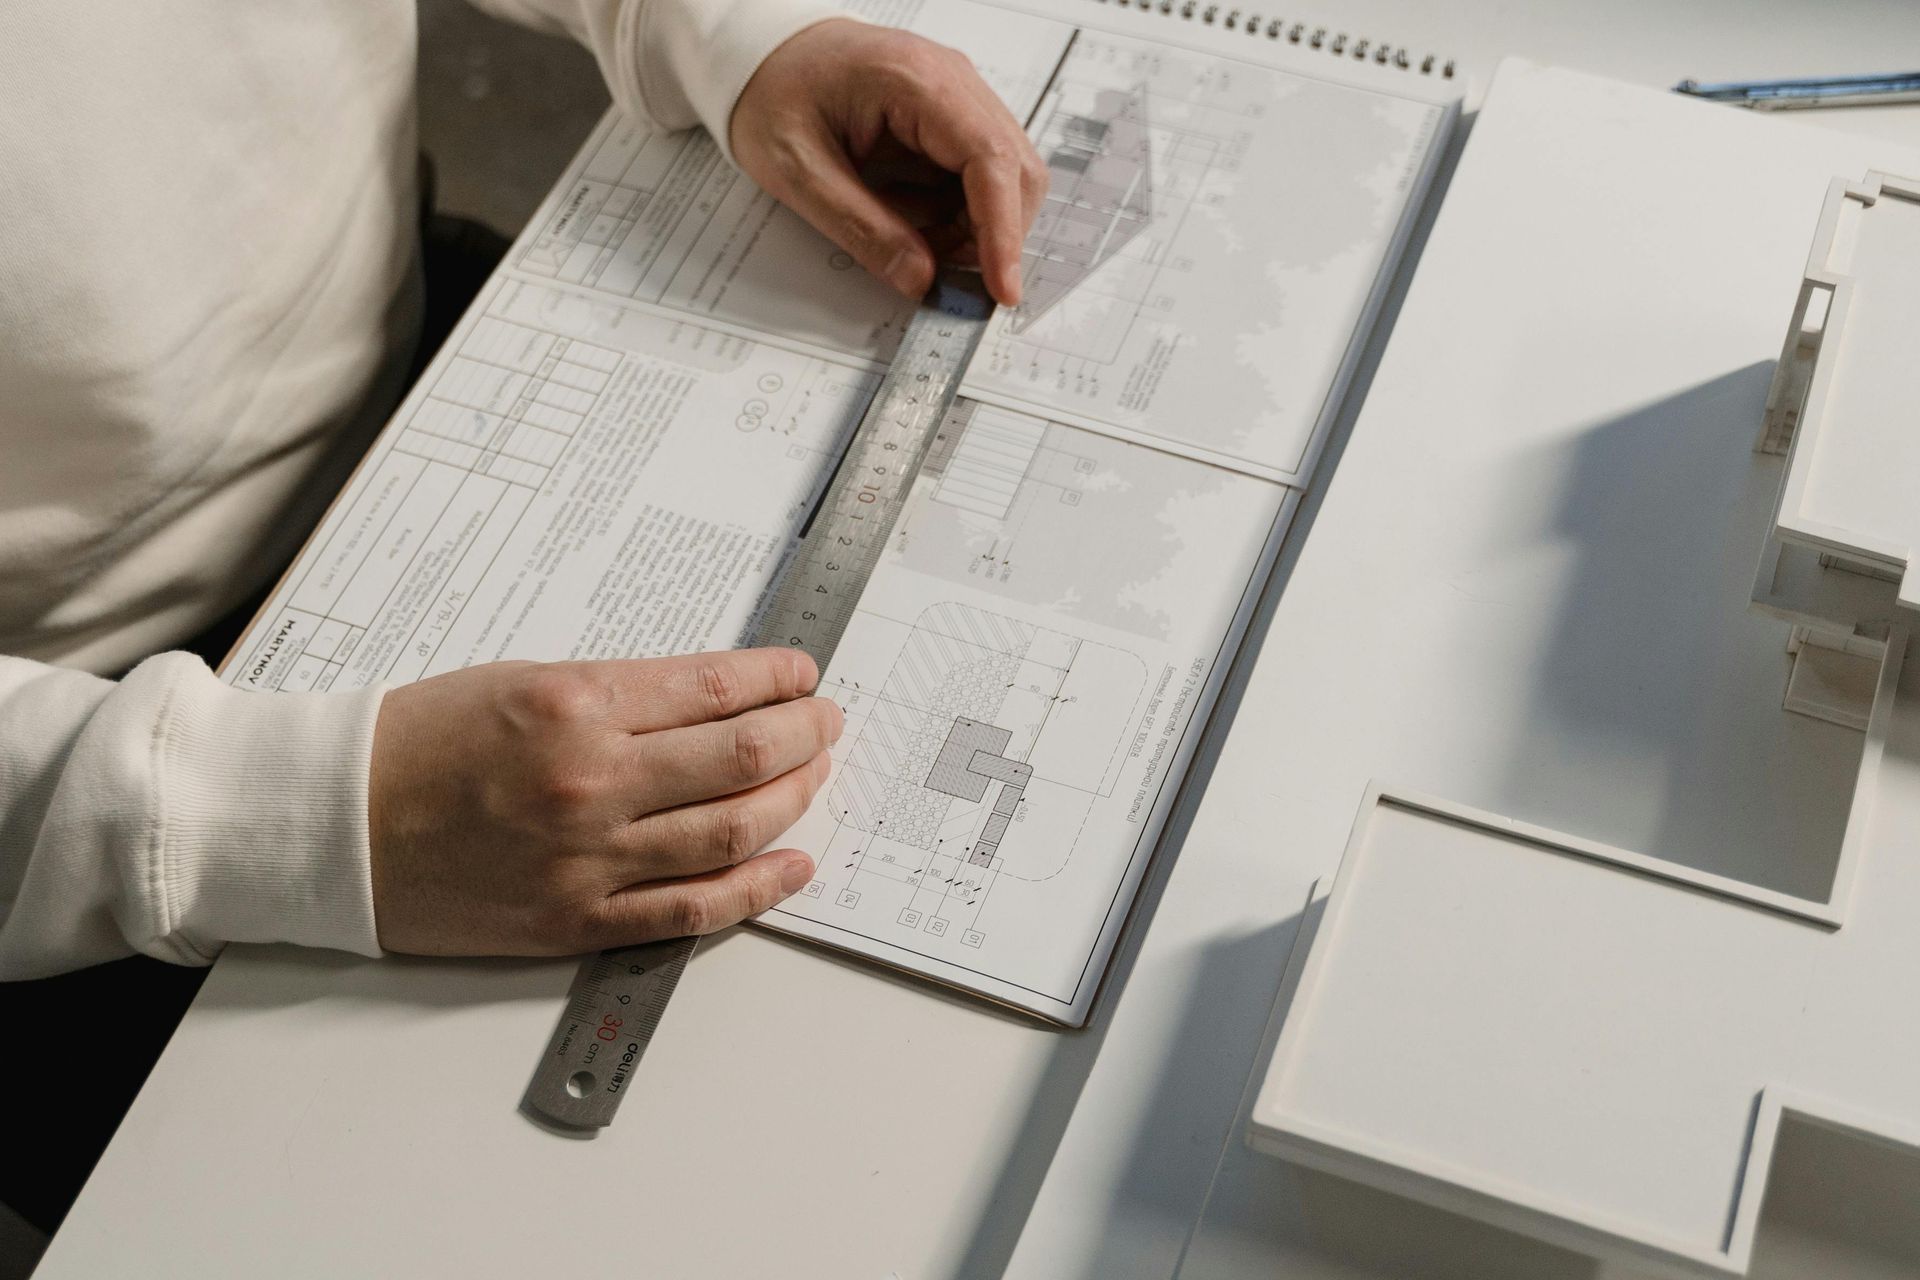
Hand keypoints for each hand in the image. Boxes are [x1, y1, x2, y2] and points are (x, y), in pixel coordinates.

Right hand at [367, 649, 840, 955]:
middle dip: (806, 734)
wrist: (333, 825)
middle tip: (827, 723)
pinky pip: (693, 908)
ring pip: (735, 829)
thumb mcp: (520, 680)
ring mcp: (590, 857)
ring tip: (817, 777)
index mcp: (577, 705)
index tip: (804, 675)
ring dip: (796, 799)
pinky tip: (793, 864)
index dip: (779, 680)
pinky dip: (757, 887)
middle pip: (746, 756)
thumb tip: (711, 699)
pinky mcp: (578, 920)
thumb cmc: (415, 744)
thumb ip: (619, 694)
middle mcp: (594, 780)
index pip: (717, 688)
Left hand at [731, 18, 1048, 305]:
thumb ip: (862, 229)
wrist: (760, 53)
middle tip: (949, 280)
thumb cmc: (772, 92)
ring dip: (970, 228)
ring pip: (1002, 178)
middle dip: (992, 235)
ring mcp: (955, 98)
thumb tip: (920, 278)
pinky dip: (955, 214)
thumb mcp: (799, 172)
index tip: (1001, 286)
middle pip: (1014, 169)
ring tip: (911, 242)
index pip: (989, 158)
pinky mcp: (948, 118)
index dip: (1003, 230)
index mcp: (915, 81)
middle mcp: (950, 81)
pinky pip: (976, 177)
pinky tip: (912, 221)